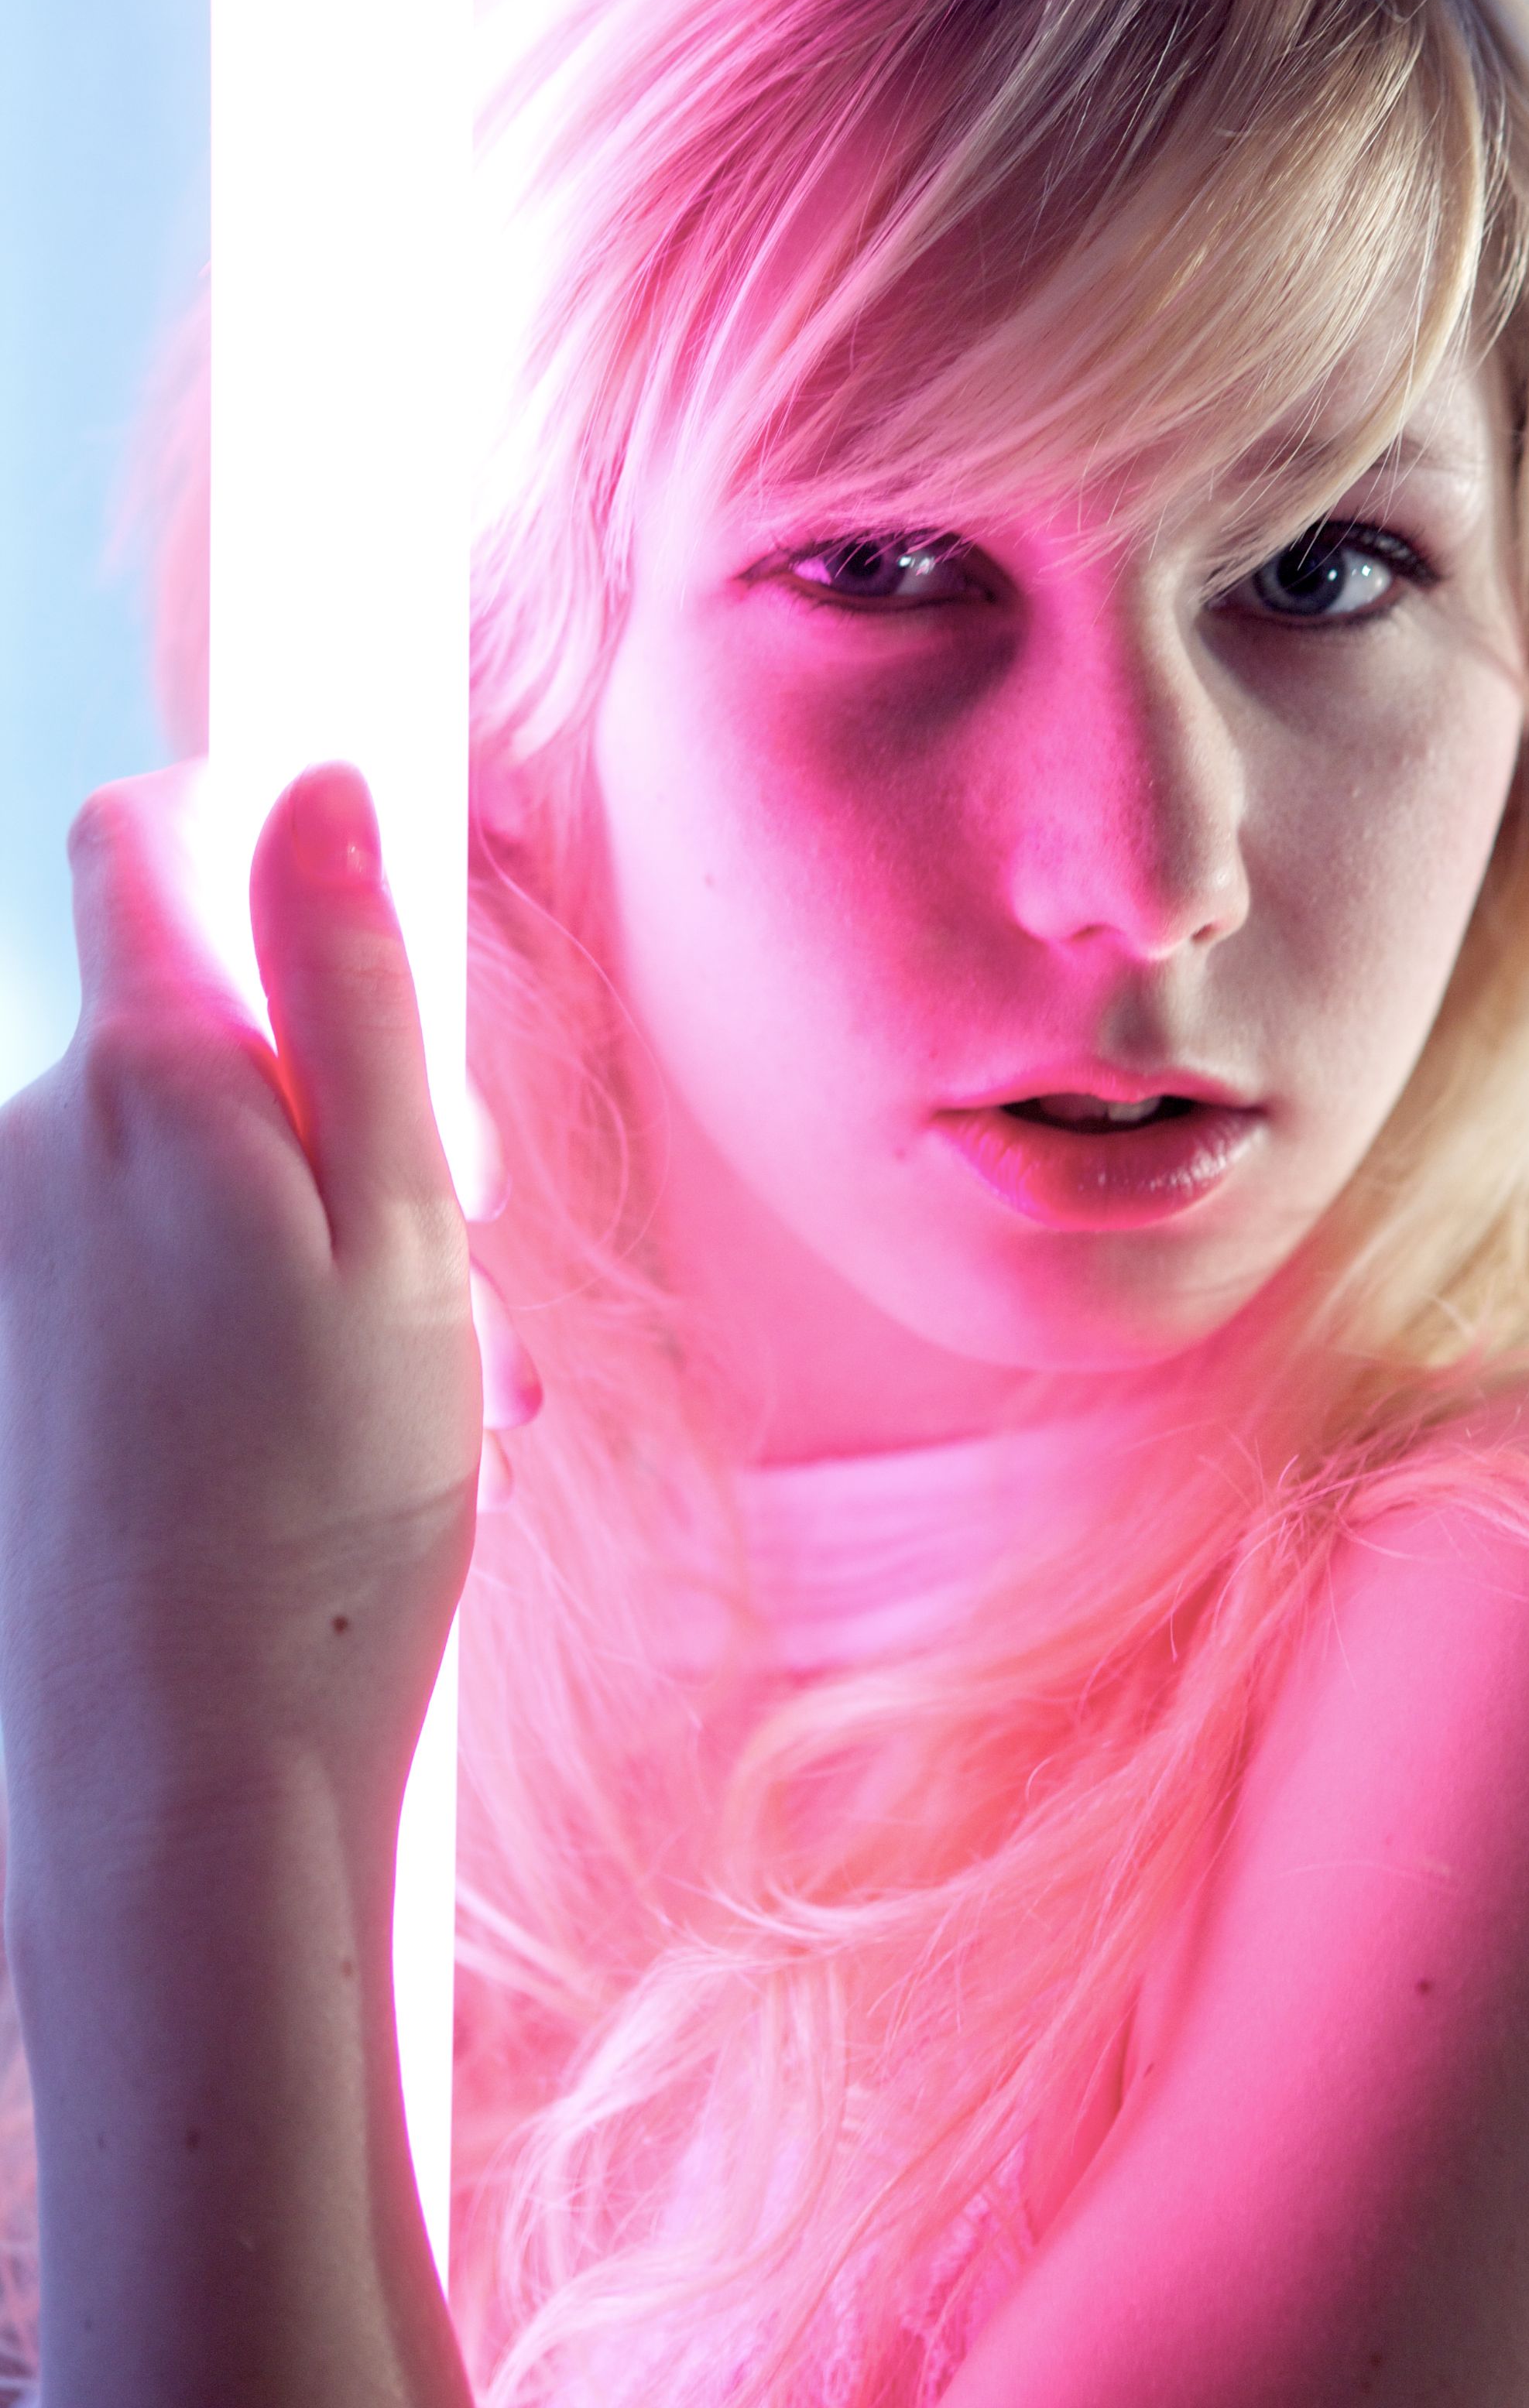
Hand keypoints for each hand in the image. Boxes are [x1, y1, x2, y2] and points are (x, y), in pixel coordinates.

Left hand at [0, 759, 480, 1862]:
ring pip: (180, 1163)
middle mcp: (31, 1139)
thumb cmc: (328, 1497)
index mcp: (147, 1077)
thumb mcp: (398, 1218)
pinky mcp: (0, 1349)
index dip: (259, 835)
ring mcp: (1, 1250)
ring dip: (309, 1233)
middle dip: (339, 1096)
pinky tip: (330, 1429)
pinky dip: (237, 1313)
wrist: (180, 1765)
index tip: (359, 927)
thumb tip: (324, 782)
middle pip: (193, 1018)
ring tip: (430, 1381)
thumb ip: (352, 986)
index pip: (148, 836)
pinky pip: (131, 1266)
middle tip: (463, 1240)